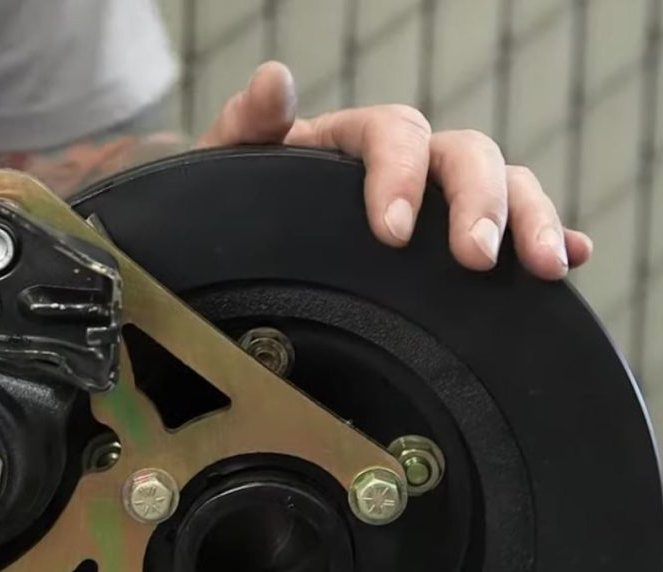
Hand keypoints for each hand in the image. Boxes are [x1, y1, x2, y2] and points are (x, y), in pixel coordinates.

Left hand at [198, 61, 592, 279]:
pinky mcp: (449, 238)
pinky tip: (568, 259)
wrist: (241, 242)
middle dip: (480, 204)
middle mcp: (405, 164)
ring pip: (501, 187)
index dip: (401, 175)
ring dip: (530, 220)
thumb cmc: (238, 200)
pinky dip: (546, 235)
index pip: (395, 135)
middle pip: (464, 156)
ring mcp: (435, 200)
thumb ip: (249, 123)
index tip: (394, 232)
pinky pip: (508, 227)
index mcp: (353, 140)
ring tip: (546, 267)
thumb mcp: (230, 164)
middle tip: (477, 258)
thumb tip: (275, 78)